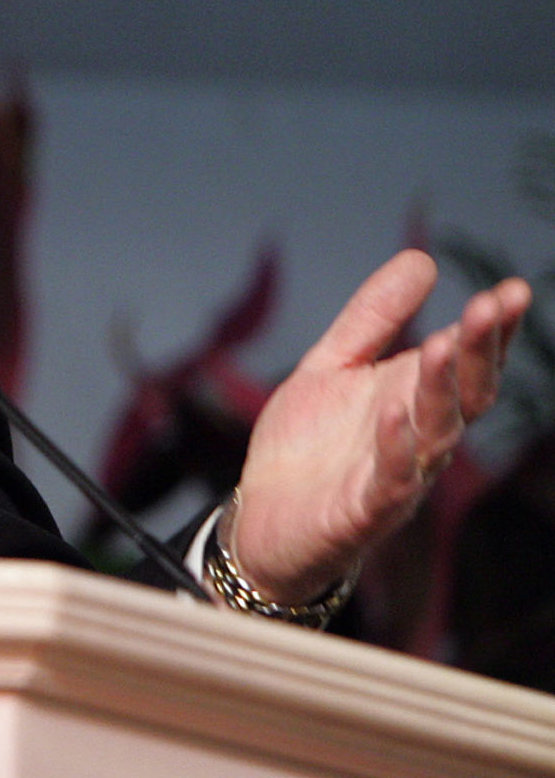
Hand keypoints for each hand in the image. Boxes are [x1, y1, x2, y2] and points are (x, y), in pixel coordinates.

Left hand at [229, 249, 530, 604]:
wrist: (264, 519)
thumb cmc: (309, 445)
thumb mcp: (333, 365)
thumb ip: (375, 317)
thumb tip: (423, 258)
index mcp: (414, 398)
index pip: (468, 362)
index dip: (492, 330)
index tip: (512, 290)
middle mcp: (418, 437)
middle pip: (465, 394)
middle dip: (480, 351)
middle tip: (494, 306)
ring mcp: (396, 475)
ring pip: (436, 433)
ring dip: (443, 391)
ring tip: (446, 343)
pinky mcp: (364, 510)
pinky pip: (390, 479)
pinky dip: (395, 447)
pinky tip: (395, 412)